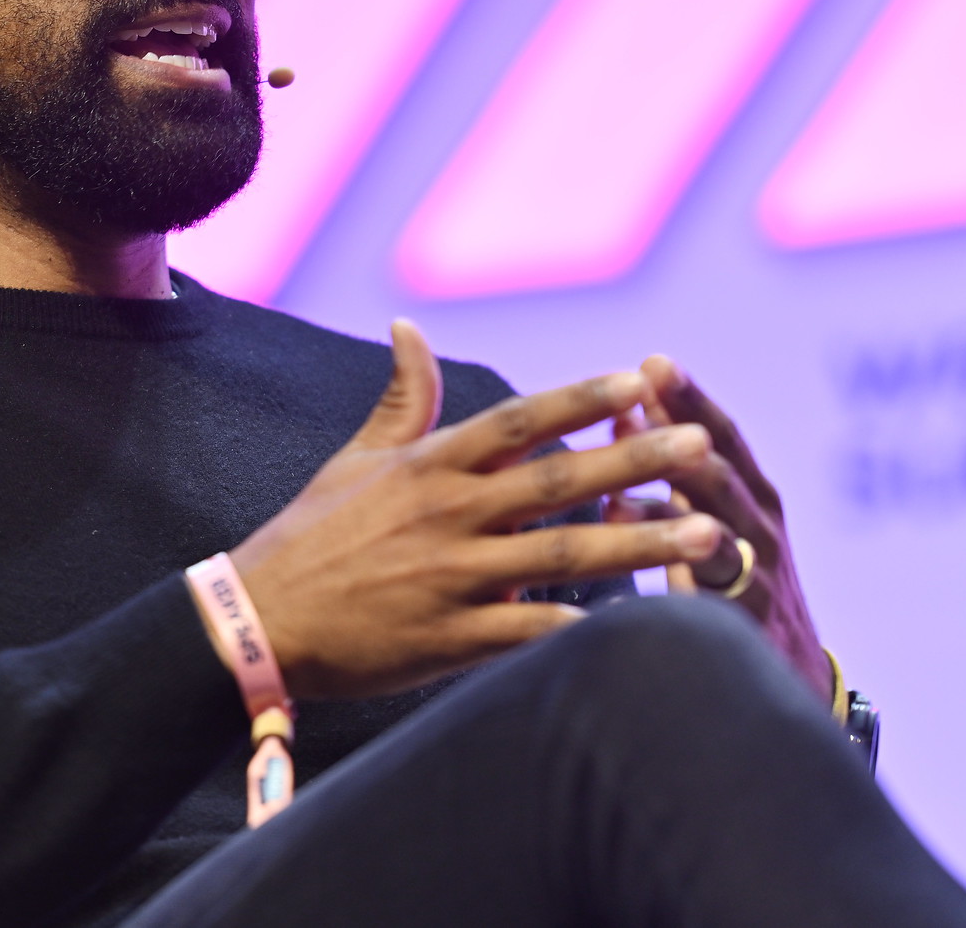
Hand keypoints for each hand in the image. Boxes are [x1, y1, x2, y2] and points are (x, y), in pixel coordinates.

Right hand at [228, 321, 729, 700]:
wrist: (257, 621)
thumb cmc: (310, 537)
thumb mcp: (354, 458)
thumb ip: (401, 397)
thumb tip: (408, 327)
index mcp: (430, 465)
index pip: (518, 420)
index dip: (581, 399)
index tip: (641, 380)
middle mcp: (449, 513)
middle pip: (558, 480)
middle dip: (637, 461)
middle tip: (701, 445)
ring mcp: (453, 577)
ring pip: (565, 554)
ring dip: (641, 544)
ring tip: (708, 534)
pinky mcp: (450, 637)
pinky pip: (531, 632)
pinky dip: (585, 629)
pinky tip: (642, 628)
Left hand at [610, 356, 831, 701]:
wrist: (789, 688)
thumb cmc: (733, 589)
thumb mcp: (706, 521)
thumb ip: (669, 470)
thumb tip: (623, 412)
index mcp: (751, 499)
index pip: (722, 439)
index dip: (689, 401)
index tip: (653, 362)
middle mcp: (761, 531)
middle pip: (723, 473)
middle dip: (684, 430)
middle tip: (649, 391)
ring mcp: (759, 581)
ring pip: (720, 534)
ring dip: (675, 503)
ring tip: (622, 488)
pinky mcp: (747, 633)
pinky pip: (711, 606)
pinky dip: (675, 587)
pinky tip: (626, 575)